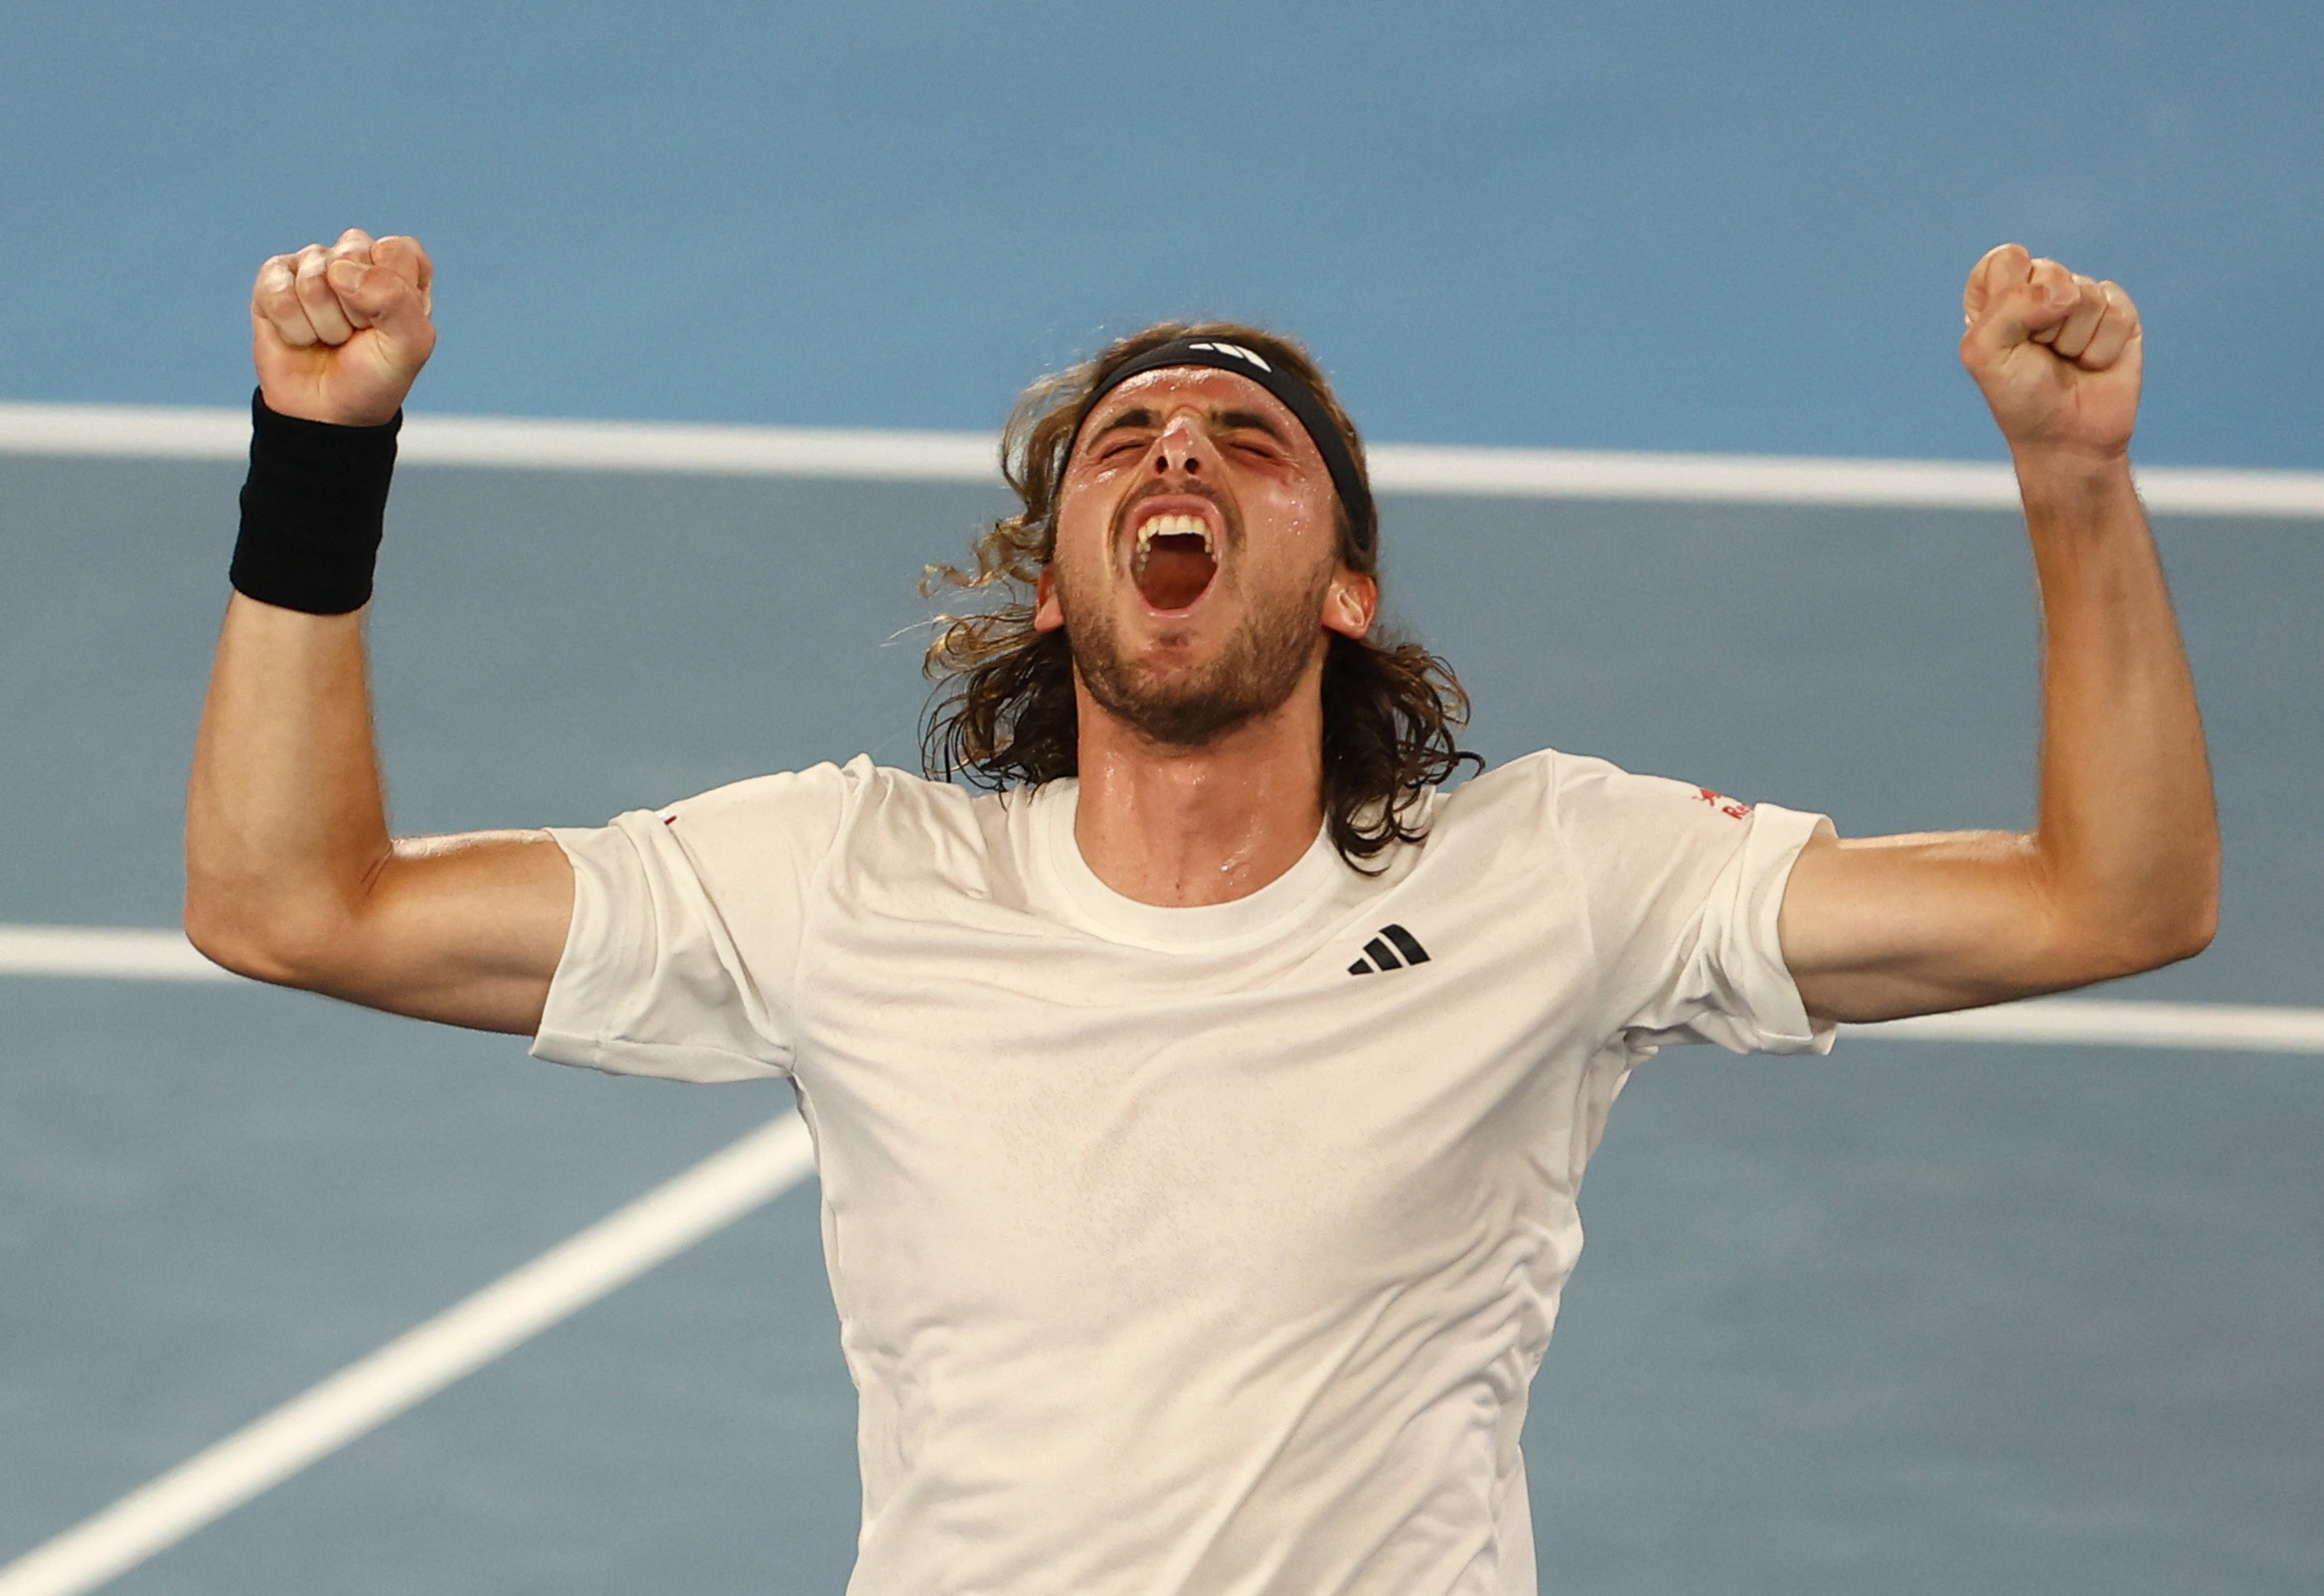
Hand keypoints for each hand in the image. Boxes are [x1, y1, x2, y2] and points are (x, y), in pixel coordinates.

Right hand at [251, 229, 435, 425]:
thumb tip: (340, 271)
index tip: (388, 324)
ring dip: (325, 322)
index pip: (396, 250)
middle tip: (356, 334)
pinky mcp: (273, 280)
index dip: (391, 291)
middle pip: (353, 253)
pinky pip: (279, 290)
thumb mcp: (409, 346)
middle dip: (356, 308)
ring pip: (315, 276)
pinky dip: (293, 326)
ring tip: (330, 339)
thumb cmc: (374, 376)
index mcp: (398, 270)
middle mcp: (355, 261)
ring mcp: (312, 267)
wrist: (327, 413)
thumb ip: (396, 298)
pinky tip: (300, 338)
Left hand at [1960, 243, 2140, 463]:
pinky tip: (2094, 364)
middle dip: (2042, 320)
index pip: (2004, 260)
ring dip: (2073, 338)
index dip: (2008, 296)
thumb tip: (2065, 292)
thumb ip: (2008, 306)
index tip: (2007, 334)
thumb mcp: (1986, 353)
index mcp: (1997, 297)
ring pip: (2084, 292)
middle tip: (2039, 353)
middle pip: (2048, 269)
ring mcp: (2081, 302)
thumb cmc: (2019, 397)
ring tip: (2067, 361)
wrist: (2068, 439)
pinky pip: (2116, 309)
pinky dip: (2103, 345)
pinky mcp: (2118, 315)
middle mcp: (2039, 293)